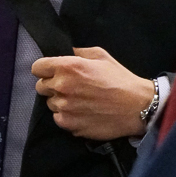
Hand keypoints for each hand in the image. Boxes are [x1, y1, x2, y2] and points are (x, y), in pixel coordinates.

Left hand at [32, 46, 154, 139]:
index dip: (44, 69)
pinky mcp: (70, 124)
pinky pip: (58, 118)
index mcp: (66, 67)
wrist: (138, 107)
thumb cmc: (120, 79)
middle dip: (51, 85)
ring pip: (50, 103)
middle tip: (68, 87)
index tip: (52, 72)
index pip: (36, 67)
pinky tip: (80, 112)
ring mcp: (65, 107)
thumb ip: (77, 52)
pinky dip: (66, 116)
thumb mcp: (99, 56)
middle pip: (40, 86)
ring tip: (78, 100)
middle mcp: (61, 86)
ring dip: (59, 101)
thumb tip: (65, 53)